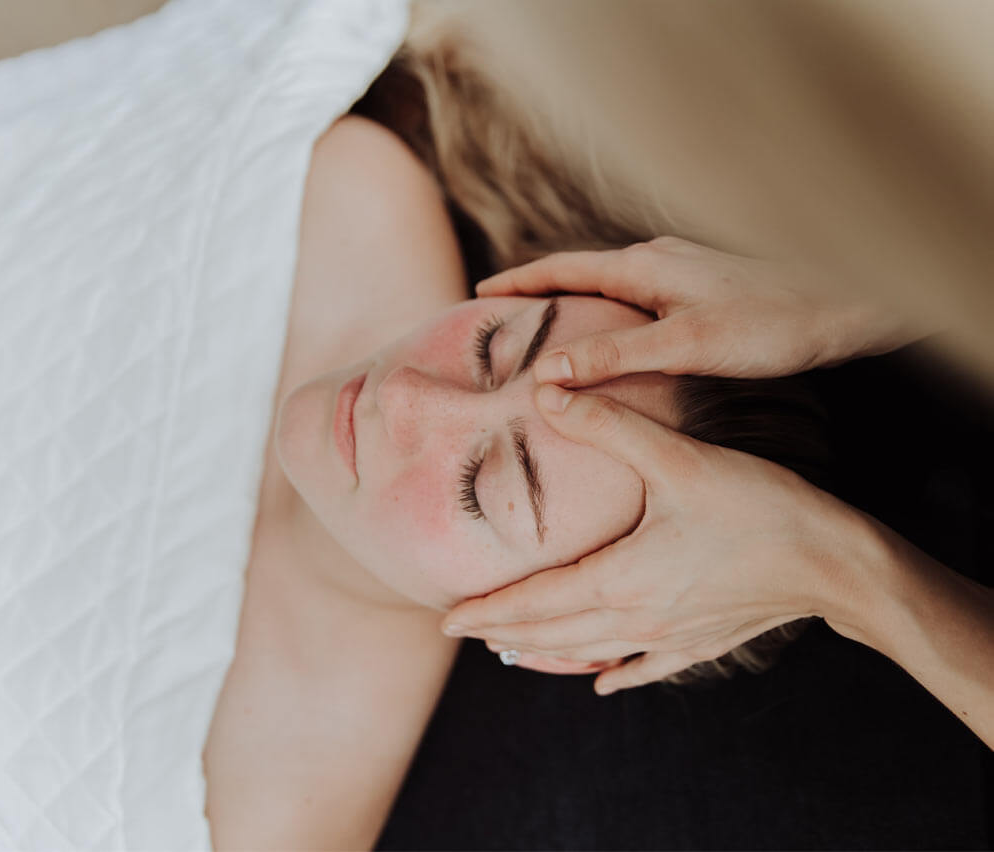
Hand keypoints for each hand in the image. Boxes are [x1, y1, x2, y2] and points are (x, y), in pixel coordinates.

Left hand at [442, 384, 870, 693]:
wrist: (835, 563)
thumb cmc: (758, 509)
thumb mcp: (678, 460)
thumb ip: (608, 425)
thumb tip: (548, 392)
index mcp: (619, 580)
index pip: (535, 604)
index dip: (489, 610)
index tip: (448, 618)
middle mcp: (636, 620)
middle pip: (553, 636)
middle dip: (504, 635)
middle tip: (465, 632)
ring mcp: (670, 640)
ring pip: (590, 654)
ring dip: (546, 653)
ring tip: (512, 653)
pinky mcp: (701, 644)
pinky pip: (647, 669)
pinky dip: (616, 673)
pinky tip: (604, 682)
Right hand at [476, 237, 923, 382]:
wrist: (844, 305)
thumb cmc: (770, 323)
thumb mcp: (685, 346)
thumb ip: (615, 355)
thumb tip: (548, 373)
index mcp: (644, 266)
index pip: (562, 268)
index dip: (518, 282)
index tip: (478, 291)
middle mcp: (658, 259)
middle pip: (581, 271)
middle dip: (538, 290)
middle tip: (502, 314)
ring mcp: (681, 271)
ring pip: (610, 284)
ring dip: (573, 301)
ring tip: (546, 329)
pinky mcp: (701, 288)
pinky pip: (636, 296)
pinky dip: (607, 312)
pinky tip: (616, 338)